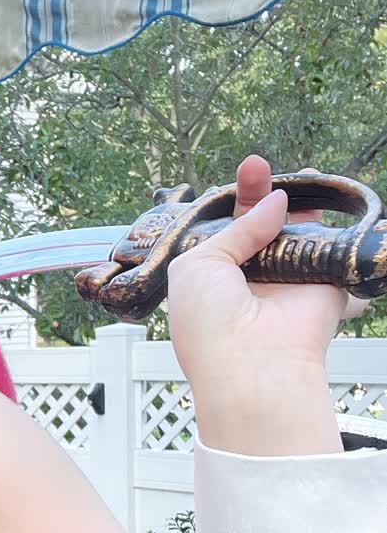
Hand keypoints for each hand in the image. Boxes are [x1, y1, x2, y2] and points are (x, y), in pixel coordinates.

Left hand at [167, 154, 370, 396]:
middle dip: (264, 192)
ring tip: (303, 173)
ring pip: (298, 230)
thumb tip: (276, 202)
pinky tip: (328, 191)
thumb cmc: (210, 324)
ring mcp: (288, 279)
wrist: (252, 366)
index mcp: (214, 276)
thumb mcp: (198, 263)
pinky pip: (331, 245)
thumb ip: (234, 226)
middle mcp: (251, 277)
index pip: (227, 227)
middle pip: (262, 222)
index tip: (249, 169)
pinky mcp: (324, 283)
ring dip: (301, 200)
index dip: (237, 198)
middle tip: (260, 165)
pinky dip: (334, 220)